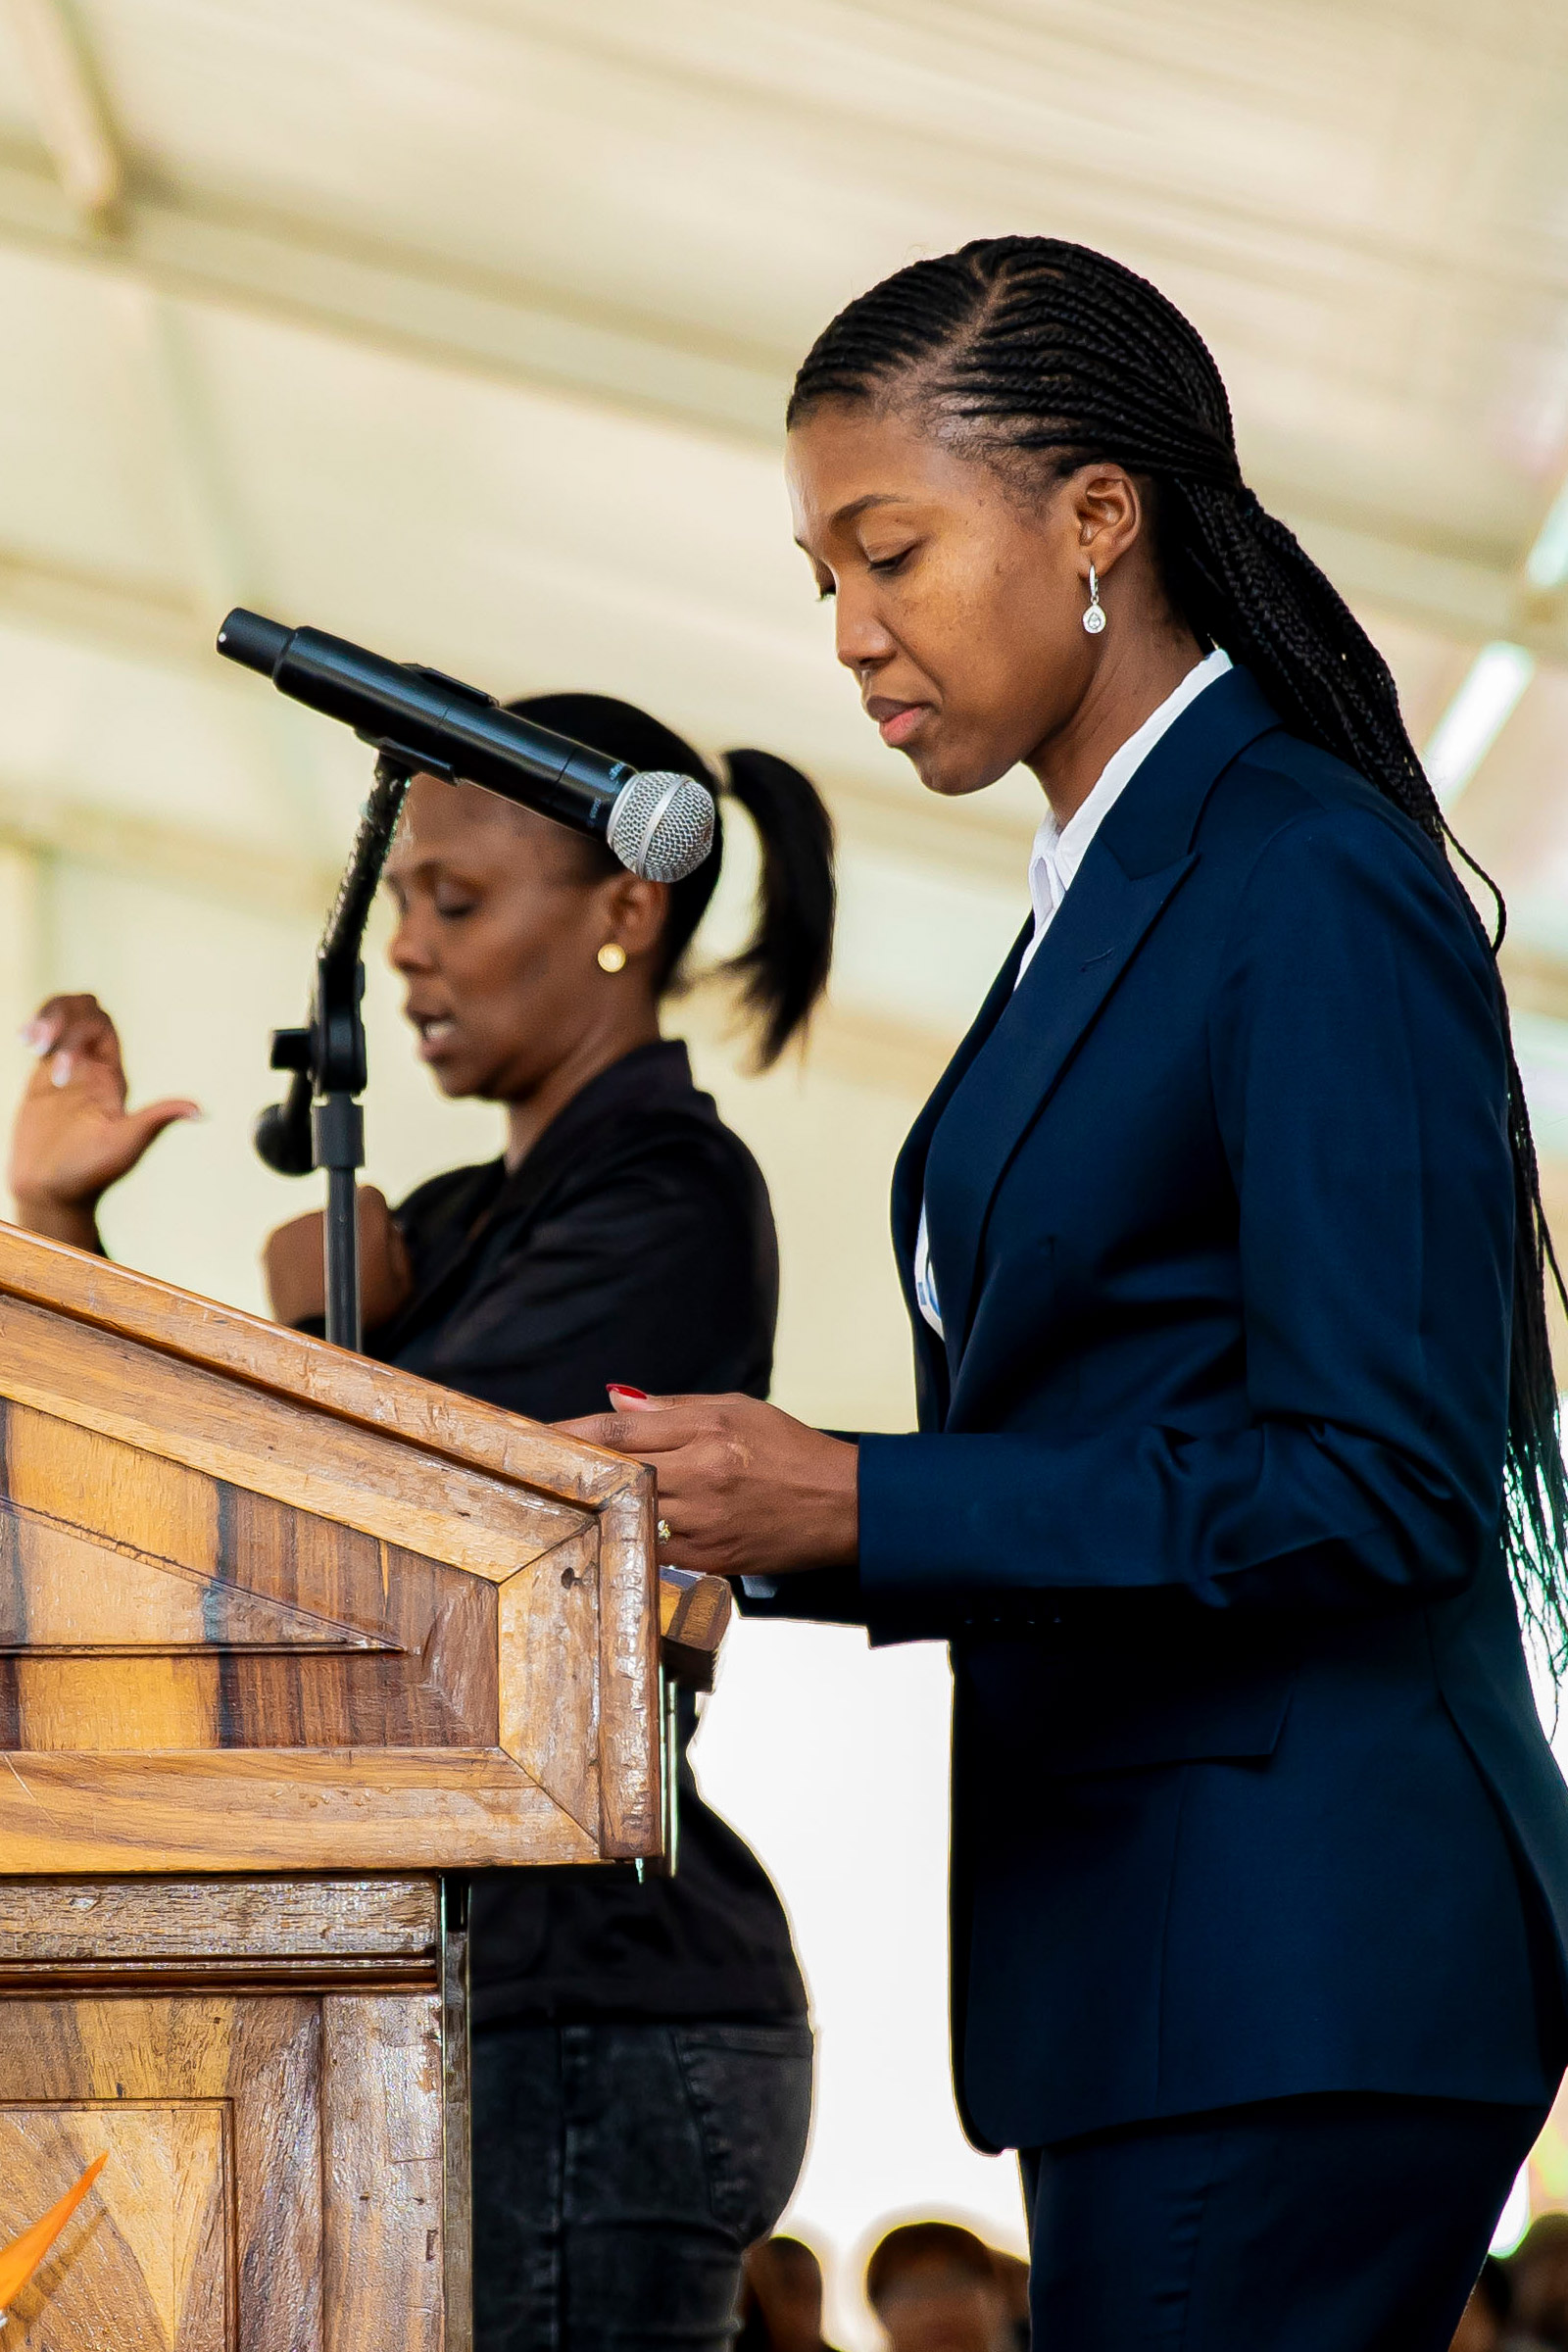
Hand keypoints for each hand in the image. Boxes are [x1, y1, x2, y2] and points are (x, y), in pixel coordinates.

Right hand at [9, 994, 199, 1249]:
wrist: (52, 1191)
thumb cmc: (91, 1173)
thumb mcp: (126, 1144)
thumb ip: (156, 1120)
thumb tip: (201, 1111)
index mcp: (112, 1076)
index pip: (102, 1025)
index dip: (81, 1029)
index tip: (59, 1072)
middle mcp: (91, 1067)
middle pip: (83, 1011)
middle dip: (61, 1017)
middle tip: (41, 1046)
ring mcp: (66, 1069)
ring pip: (62, 1016)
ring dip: (47, 1017)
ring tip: (30, 1039)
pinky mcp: (41, 1079)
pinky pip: (43, 1037)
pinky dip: (36, 1026)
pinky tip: (25, 1038)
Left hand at [263, 1185, 414, 1329]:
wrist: (316, 1336)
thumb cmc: (364, 1314)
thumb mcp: (402, 1283)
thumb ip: (398, 1245)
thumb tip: (389, 1225)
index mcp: (365, 1218)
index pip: (371, 1195)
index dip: (374, 1217)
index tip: (372, 1239)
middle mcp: (327, 1211)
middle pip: (341, 1212)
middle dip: (346, 1232)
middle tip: (347, 1268)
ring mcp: (297, 1224)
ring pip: (314, 1226)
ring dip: (320, 1242)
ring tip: (324, 1278)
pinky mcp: (275, 1238)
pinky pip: (292, 1238)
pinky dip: (298, 1253)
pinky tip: (306, 1278)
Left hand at [557, 1392, 857, 1578]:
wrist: (843, 1506)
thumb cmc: (791, 1450)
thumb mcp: (738, 1409)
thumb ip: (673, 1408)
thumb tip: (616, 1400)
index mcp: (708, 1433)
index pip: (621, 1431)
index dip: (571, 1433)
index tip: (536, 1436)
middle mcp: (703, 1477)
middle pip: (616, 1475)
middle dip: (575, 1473)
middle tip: (535, 1474)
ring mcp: (705, 1524)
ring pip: (629, 1516)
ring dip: (596, 1510)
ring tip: (564, 1504)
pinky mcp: (711, 1561)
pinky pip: (653, 1552)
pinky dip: (631, 1541)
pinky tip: (610, 1534)